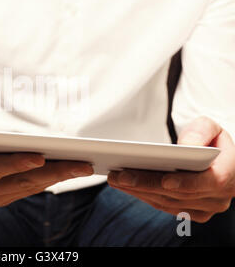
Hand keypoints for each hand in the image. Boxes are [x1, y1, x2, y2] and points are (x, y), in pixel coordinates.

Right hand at [0, 105, 93, 208]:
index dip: (15, 162)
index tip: (39, 155)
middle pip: (21, 181)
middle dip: (53, 173)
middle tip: (82, 163)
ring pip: (29, 187)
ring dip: (57, 178)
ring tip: (83, 166)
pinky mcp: (0, 199)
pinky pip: (28, 190)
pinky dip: (48, 181)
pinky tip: (66, 172)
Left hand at [107, 116, 234, 222]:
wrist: (218, 159)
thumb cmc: (211, 141)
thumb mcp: (211, 127)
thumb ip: (201, 132)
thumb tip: (186, 146)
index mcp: (230, 173)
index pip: (210, 182)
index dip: (187, 183)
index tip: (165, 180)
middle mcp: (219, 197)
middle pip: (178, 194)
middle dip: (146, 184)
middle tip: (118, 176)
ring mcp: (205, 208)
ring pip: (168, 202)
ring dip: (139, 192)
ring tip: (115, 179)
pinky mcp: (191, 212)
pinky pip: (164, 206)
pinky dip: (143, 195)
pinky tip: (125, 186)